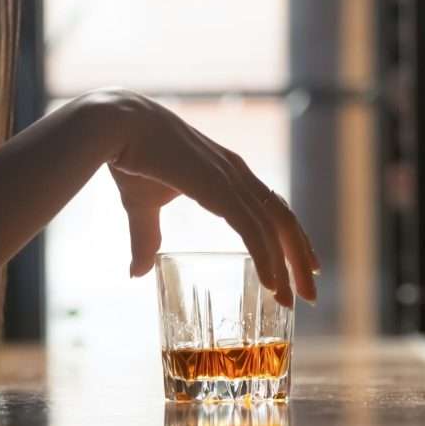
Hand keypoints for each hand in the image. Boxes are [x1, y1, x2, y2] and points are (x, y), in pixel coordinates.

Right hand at [90, 89, 319, 305]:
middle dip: (299, 258)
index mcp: (226, 174)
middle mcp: (237, 174)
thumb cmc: (129, 158)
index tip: (303, 267)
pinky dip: (266, 257)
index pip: (271, 208)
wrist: (115, 126)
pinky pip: (252, 228)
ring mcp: (231, 178)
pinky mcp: (218, 186)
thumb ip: (146, 238)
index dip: (290, 237)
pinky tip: (273, 284)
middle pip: (283, 220)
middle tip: (309, 293)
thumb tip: (138, 273)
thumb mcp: (142, 207)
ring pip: (275, 227)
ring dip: (288, 266)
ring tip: (294, 299)